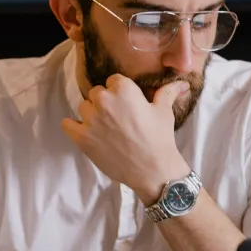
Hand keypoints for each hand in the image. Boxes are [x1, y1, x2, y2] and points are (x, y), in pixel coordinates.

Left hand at [61, 73, 190, 200]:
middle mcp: (104, 100)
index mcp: (123, 89)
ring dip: (91, 114)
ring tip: (105, 128)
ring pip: (84, 107)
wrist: (153, 170)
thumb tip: (183, 83)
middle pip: (97, 93)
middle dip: (105, 102)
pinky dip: (74, 126)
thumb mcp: (164, 112)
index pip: (113, 81)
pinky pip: (67, 124)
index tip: (126, 105)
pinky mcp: (82, 137)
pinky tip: (86, 132)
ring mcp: (91, 119)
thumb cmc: (160, 139)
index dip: (120, 92)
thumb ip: (168, 92)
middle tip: (117, 118)